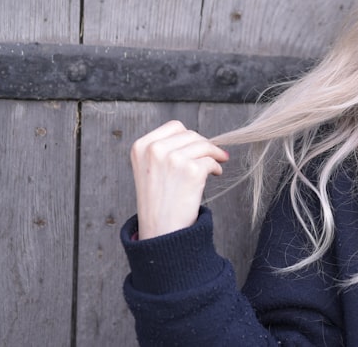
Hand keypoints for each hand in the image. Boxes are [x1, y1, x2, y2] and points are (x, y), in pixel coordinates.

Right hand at [130, 120, 229, 239]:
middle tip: (212, 156)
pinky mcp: (191, 170)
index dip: (189, 136)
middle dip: (204, 145)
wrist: (160, 230)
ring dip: (214, 154)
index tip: (196, 145)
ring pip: (204, 145)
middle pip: (191, 134)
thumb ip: (165, 149)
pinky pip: (212, 160)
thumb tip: (197, 137)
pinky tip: (214, 174)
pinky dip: (216, 166)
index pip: (174, 126)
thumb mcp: (149, 168)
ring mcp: (173, 159)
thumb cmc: (158, 200)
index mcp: (141, 146)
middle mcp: (155, 150)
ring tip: (215, 164)